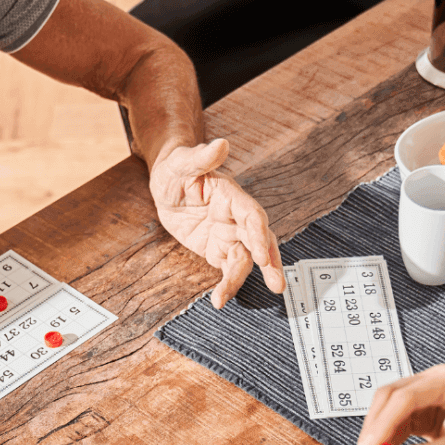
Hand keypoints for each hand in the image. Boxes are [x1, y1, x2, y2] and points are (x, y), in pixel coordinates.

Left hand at [149, 138, 284, 307]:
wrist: (167, 183)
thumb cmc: (175, 168)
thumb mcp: (181, 162)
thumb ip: (201, 157)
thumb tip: (221, 145)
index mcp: (231, 195)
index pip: (252, 215)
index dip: (259, 234)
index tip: (261, 253)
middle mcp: (235, 217)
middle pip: (258, 241)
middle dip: (269, 263)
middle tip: (277, 285)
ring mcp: (228, 235)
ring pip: (244, 260)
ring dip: (238, 280)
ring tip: (223, 299)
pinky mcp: (217, 250)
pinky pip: (227, 269)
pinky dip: (226, 285)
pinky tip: (219, 299)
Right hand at [354, 365, 444, 444]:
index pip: (405, 398)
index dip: (382, 423)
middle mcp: (436, 379)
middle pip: (389, 395)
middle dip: (374, 426)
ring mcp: (427, 391)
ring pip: (387, 406)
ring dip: (377, 432)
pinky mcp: (421, 406)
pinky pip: (394, 419)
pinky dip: (386, 437)